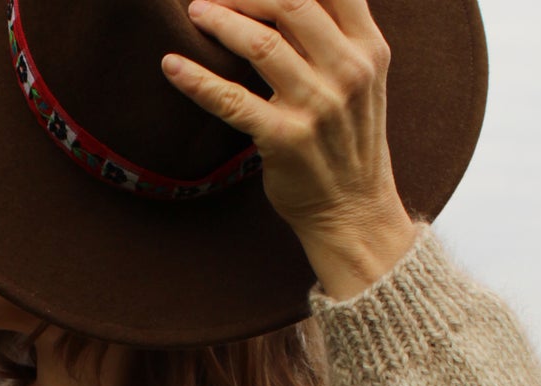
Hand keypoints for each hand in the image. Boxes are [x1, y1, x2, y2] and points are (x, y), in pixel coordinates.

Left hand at [162, 0, 418, 295]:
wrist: (353, 211)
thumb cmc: (346, 141)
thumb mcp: (358, 80)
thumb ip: (330, 38)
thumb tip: (282, 2)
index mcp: (368, 47)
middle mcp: (348, 70)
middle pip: (291, 1)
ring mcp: (317, 105)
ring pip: (260, 43)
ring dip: (220, 21)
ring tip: (195, 13)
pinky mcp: (285, 139)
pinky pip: (232, 100)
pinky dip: (197, 79)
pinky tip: (172, 65)